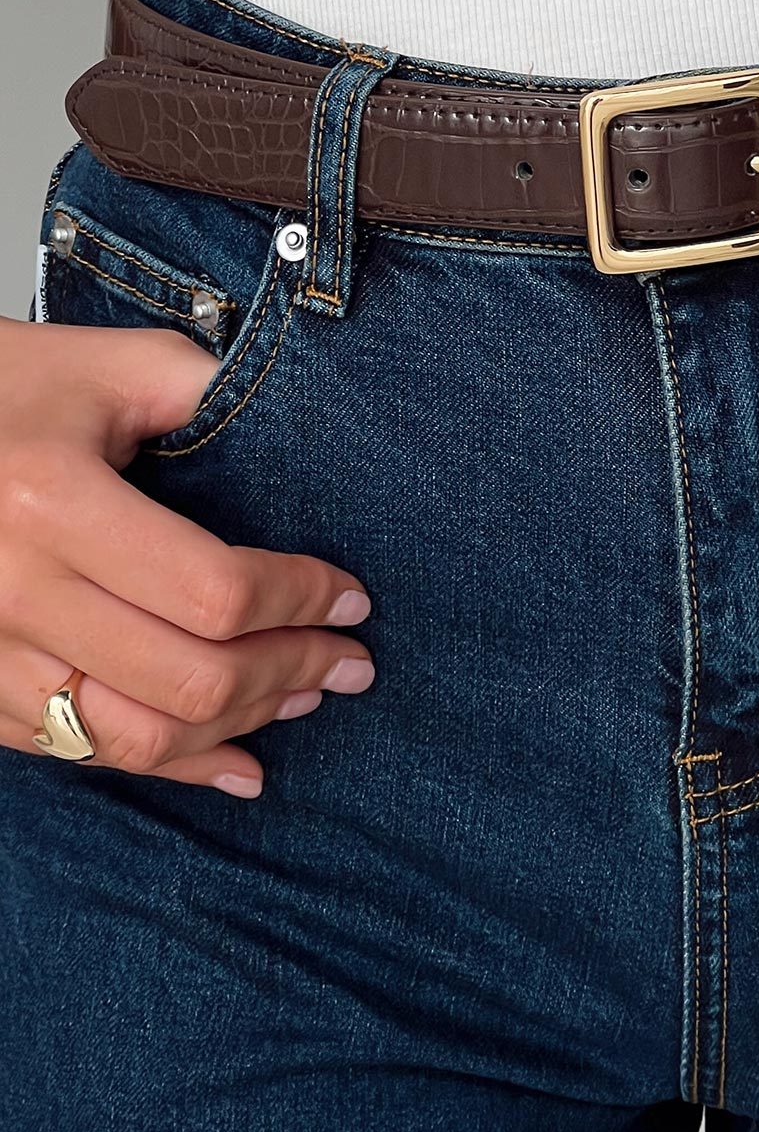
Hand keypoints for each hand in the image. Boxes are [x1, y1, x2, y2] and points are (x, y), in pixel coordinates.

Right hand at [0, 316, 373, 795]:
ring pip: (142, 737)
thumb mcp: (109, 365)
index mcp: (54, 504)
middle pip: (189, 677)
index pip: (214, 591)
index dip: (301, 601)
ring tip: (305, 699)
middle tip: (352, 662)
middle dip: (292, 671)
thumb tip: (310, 429)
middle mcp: (14, 593)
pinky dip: (174, 766)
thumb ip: (208, 390)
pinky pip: (84, 754)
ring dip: (242, 724)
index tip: (353, 598)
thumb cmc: (9, 390)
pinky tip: (235, 763)